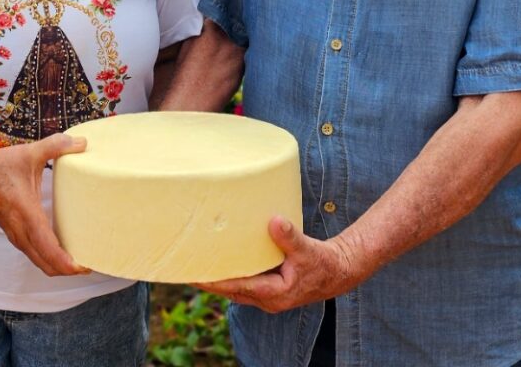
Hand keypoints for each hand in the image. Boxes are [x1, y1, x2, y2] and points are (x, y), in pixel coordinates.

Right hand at [0, 133, 89, 276]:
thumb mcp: (29, 153)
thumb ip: (56, 146)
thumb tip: (82, 142)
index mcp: (27, 215)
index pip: (49, 250)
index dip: (68, 264)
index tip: (86, 267)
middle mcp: (21, 231)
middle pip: (47, 265)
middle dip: (69, 270)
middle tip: (91, 263)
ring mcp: (16, 235)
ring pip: (40, 262)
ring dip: (59, 266)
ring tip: (80, 259)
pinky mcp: (14, 234)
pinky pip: (34, 254)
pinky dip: (49, 258)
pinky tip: (62, 249)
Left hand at [196, 217, 361, 313]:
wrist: (338, 272)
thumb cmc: (323, 263)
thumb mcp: (307, 249)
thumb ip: (290, 237)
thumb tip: (275, 222)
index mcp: (273, 293)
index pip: (236, 287)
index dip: (214, 281)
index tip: (194, 274)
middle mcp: (266, 299)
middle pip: (229, 290)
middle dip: (208, 281)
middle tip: (182, 268)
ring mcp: (266, 295)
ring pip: (234, 288)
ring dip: (216, 279)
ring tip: (193, 265)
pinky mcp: (267, 287)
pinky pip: (242, 282)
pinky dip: (229, 274)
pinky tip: (217, 262)